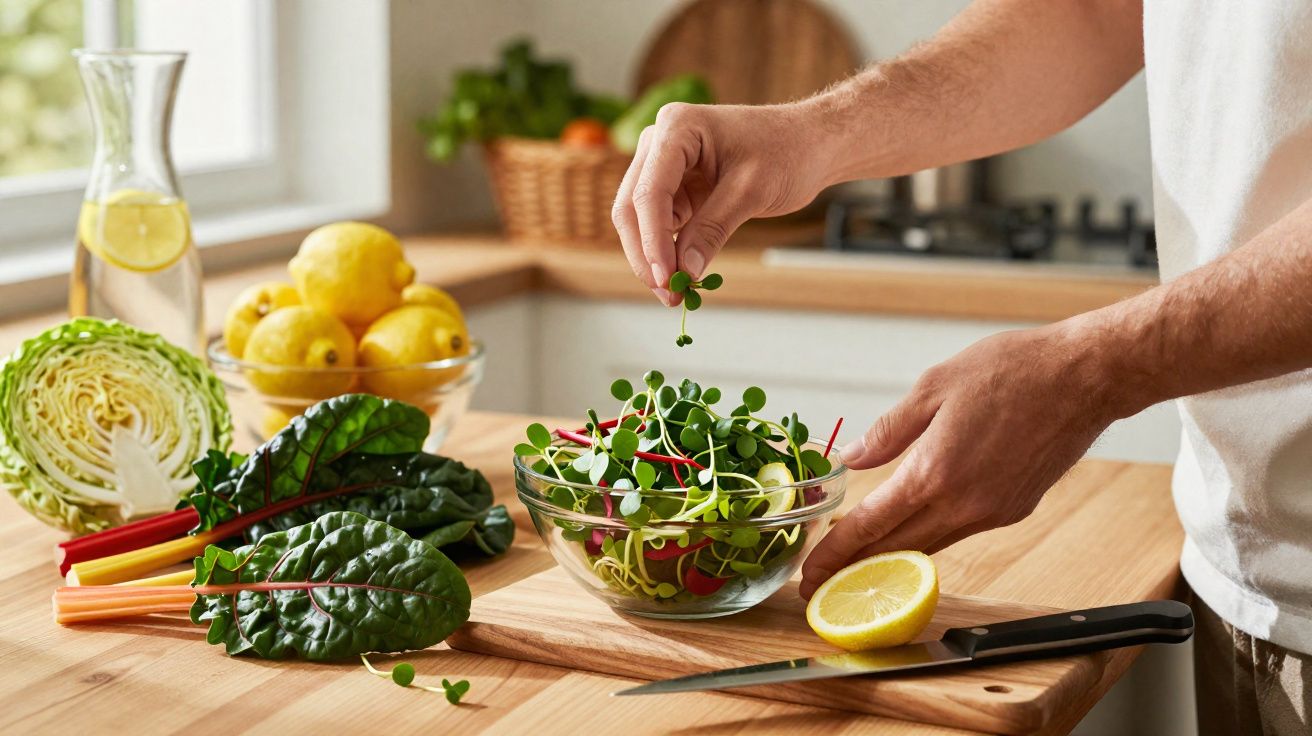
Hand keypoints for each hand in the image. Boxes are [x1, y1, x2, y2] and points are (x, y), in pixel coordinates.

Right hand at [612, 101, 829, 304]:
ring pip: (639, 219)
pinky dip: (669, 251)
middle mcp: (660, 141)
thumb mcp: (751, 191)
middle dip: (647, 254)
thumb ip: (713, 229)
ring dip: (654, 257)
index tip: (666, 278)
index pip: (651, 191)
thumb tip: (684, 272)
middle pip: (632, 206)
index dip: (653, 239)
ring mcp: (664, 164)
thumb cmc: (788, 152)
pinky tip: (683, 275)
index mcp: (677, 127)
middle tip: (669, 295)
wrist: (810, 144)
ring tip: (678, 292)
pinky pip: (661, 223)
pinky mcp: (675, 186)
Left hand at [798, 321, 1134, 599]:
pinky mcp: (1014, 510)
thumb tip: (852, 459)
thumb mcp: (934, 386)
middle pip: (896, 550)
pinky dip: (928, 536)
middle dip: (854, 570)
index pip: (870, 526)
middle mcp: (962, 503)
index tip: (810, 575)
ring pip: (928, 546)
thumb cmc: (1013, 370)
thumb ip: (889, 431)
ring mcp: (992, 512)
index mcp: (933, 472)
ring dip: (891, 557)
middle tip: (820, 582)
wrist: (1085, 377)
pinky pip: (958, 532)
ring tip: (857, 562)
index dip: (835, 554)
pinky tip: (911, 528)